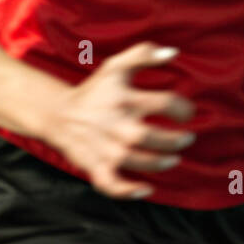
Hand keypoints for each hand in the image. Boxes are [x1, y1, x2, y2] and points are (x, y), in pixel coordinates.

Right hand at [38, 43, 195, 199]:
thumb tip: (174, 52)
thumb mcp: (114, 67)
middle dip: (176, 140)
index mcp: (123, 99)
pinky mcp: (95, 166)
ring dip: (161, 163)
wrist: (57, 114)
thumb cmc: (93, 91)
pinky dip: (128, 190)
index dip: (183, 108)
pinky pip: (111, 184)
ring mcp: (104, 148)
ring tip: (173, 159)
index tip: (186, 112)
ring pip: (138, 161)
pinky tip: (146, 189)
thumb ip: (142, 54)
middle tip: (186, 138)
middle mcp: (115, 124)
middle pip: (152, 136)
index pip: (165, 103)